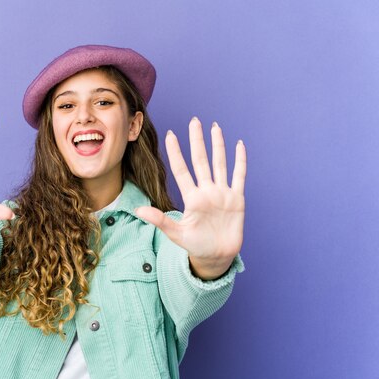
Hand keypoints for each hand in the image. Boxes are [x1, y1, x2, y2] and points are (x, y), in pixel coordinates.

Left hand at [135, 117, 246, 278]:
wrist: (216, 257)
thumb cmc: (195, 246)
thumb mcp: (176, 234)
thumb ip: (160, 220)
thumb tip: (139, 210)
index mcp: (191, 198)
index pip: (182, 170)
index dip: (176, 153)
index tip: (170, 135)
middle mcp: (206, 191)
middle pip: (201, 160)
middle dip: (197, 141)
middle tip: (194, 121)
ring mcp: (222, 193)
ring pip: (220, 163)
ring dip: (218, 145)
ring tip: (215, 127)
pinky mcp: (237, 199)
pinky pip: (239, 176)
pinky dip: (240, 161)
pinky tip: (239, 145)